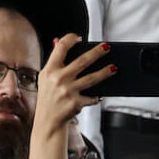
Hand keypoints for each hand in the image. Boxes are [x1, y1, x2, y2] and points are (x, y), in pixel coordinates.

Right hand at [29, 35, 112, 158]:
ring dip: (105, 72)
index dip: (71, 39)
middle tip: (106, 47)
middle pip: (82, 61)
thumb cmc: (47, 98)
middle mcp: (59, 79)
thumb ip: (53, 60)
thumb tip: (57, 41)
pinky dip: (97, 96)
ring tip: (114, 68)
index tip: (79, 37)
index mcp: (50, 70)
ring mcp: (68, 91)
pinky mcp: (76, 103)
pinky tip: (101, 93)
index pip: (61, 48)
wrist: (47, 121)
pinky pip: (92, 97)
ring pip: (92, 78)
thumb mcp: (45, 77)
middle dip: (97, 52)